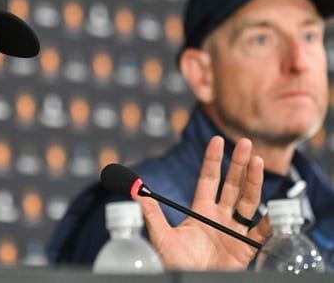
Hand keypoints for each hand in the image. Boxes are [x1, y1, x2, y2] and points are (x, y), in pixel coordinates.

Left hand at [136, 136, 269, 270]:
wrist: (189, 282)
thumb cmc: (174, 262)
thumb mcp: (161, 236)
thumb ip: (151, 213)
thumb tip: (134, 191)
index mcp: (200, 211)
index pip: (209, 180)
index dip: (213, 160)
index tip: (217, 140)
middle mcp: (219, 217)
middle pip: (232, 185)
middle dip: (239, 164)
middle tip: (246, 143)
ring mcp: (233, 232)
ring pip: (247, 202)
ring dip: (254, 182)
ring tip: (258, 162)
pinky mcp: (244, 249)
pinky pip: (260, 233)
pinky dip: (269, 222)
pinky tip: (275, 209)